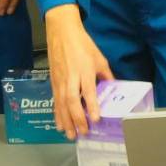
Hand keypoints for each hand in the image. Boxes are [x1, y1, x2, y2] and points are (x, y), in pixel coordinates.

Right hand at [45, 4, 113, 139]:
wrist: (61, 30)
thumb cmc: (82, 44)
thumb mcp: (99, 58)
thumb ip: (106, 76)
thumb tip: (112, 91)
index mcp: (84, 70)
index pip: (88, 91)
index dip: (91, 106)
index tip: (96, 119)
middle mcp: (71, 76)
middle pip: (72, 100)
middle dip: (77, 118)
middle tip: (83, 133)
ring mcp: (60, 79)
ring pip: (61, 102)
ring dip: (66, 120)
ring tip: (70, 135)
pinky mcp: (53, 79)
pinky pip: (55, 99)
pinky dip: (57, 113)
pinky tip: (59, 123)